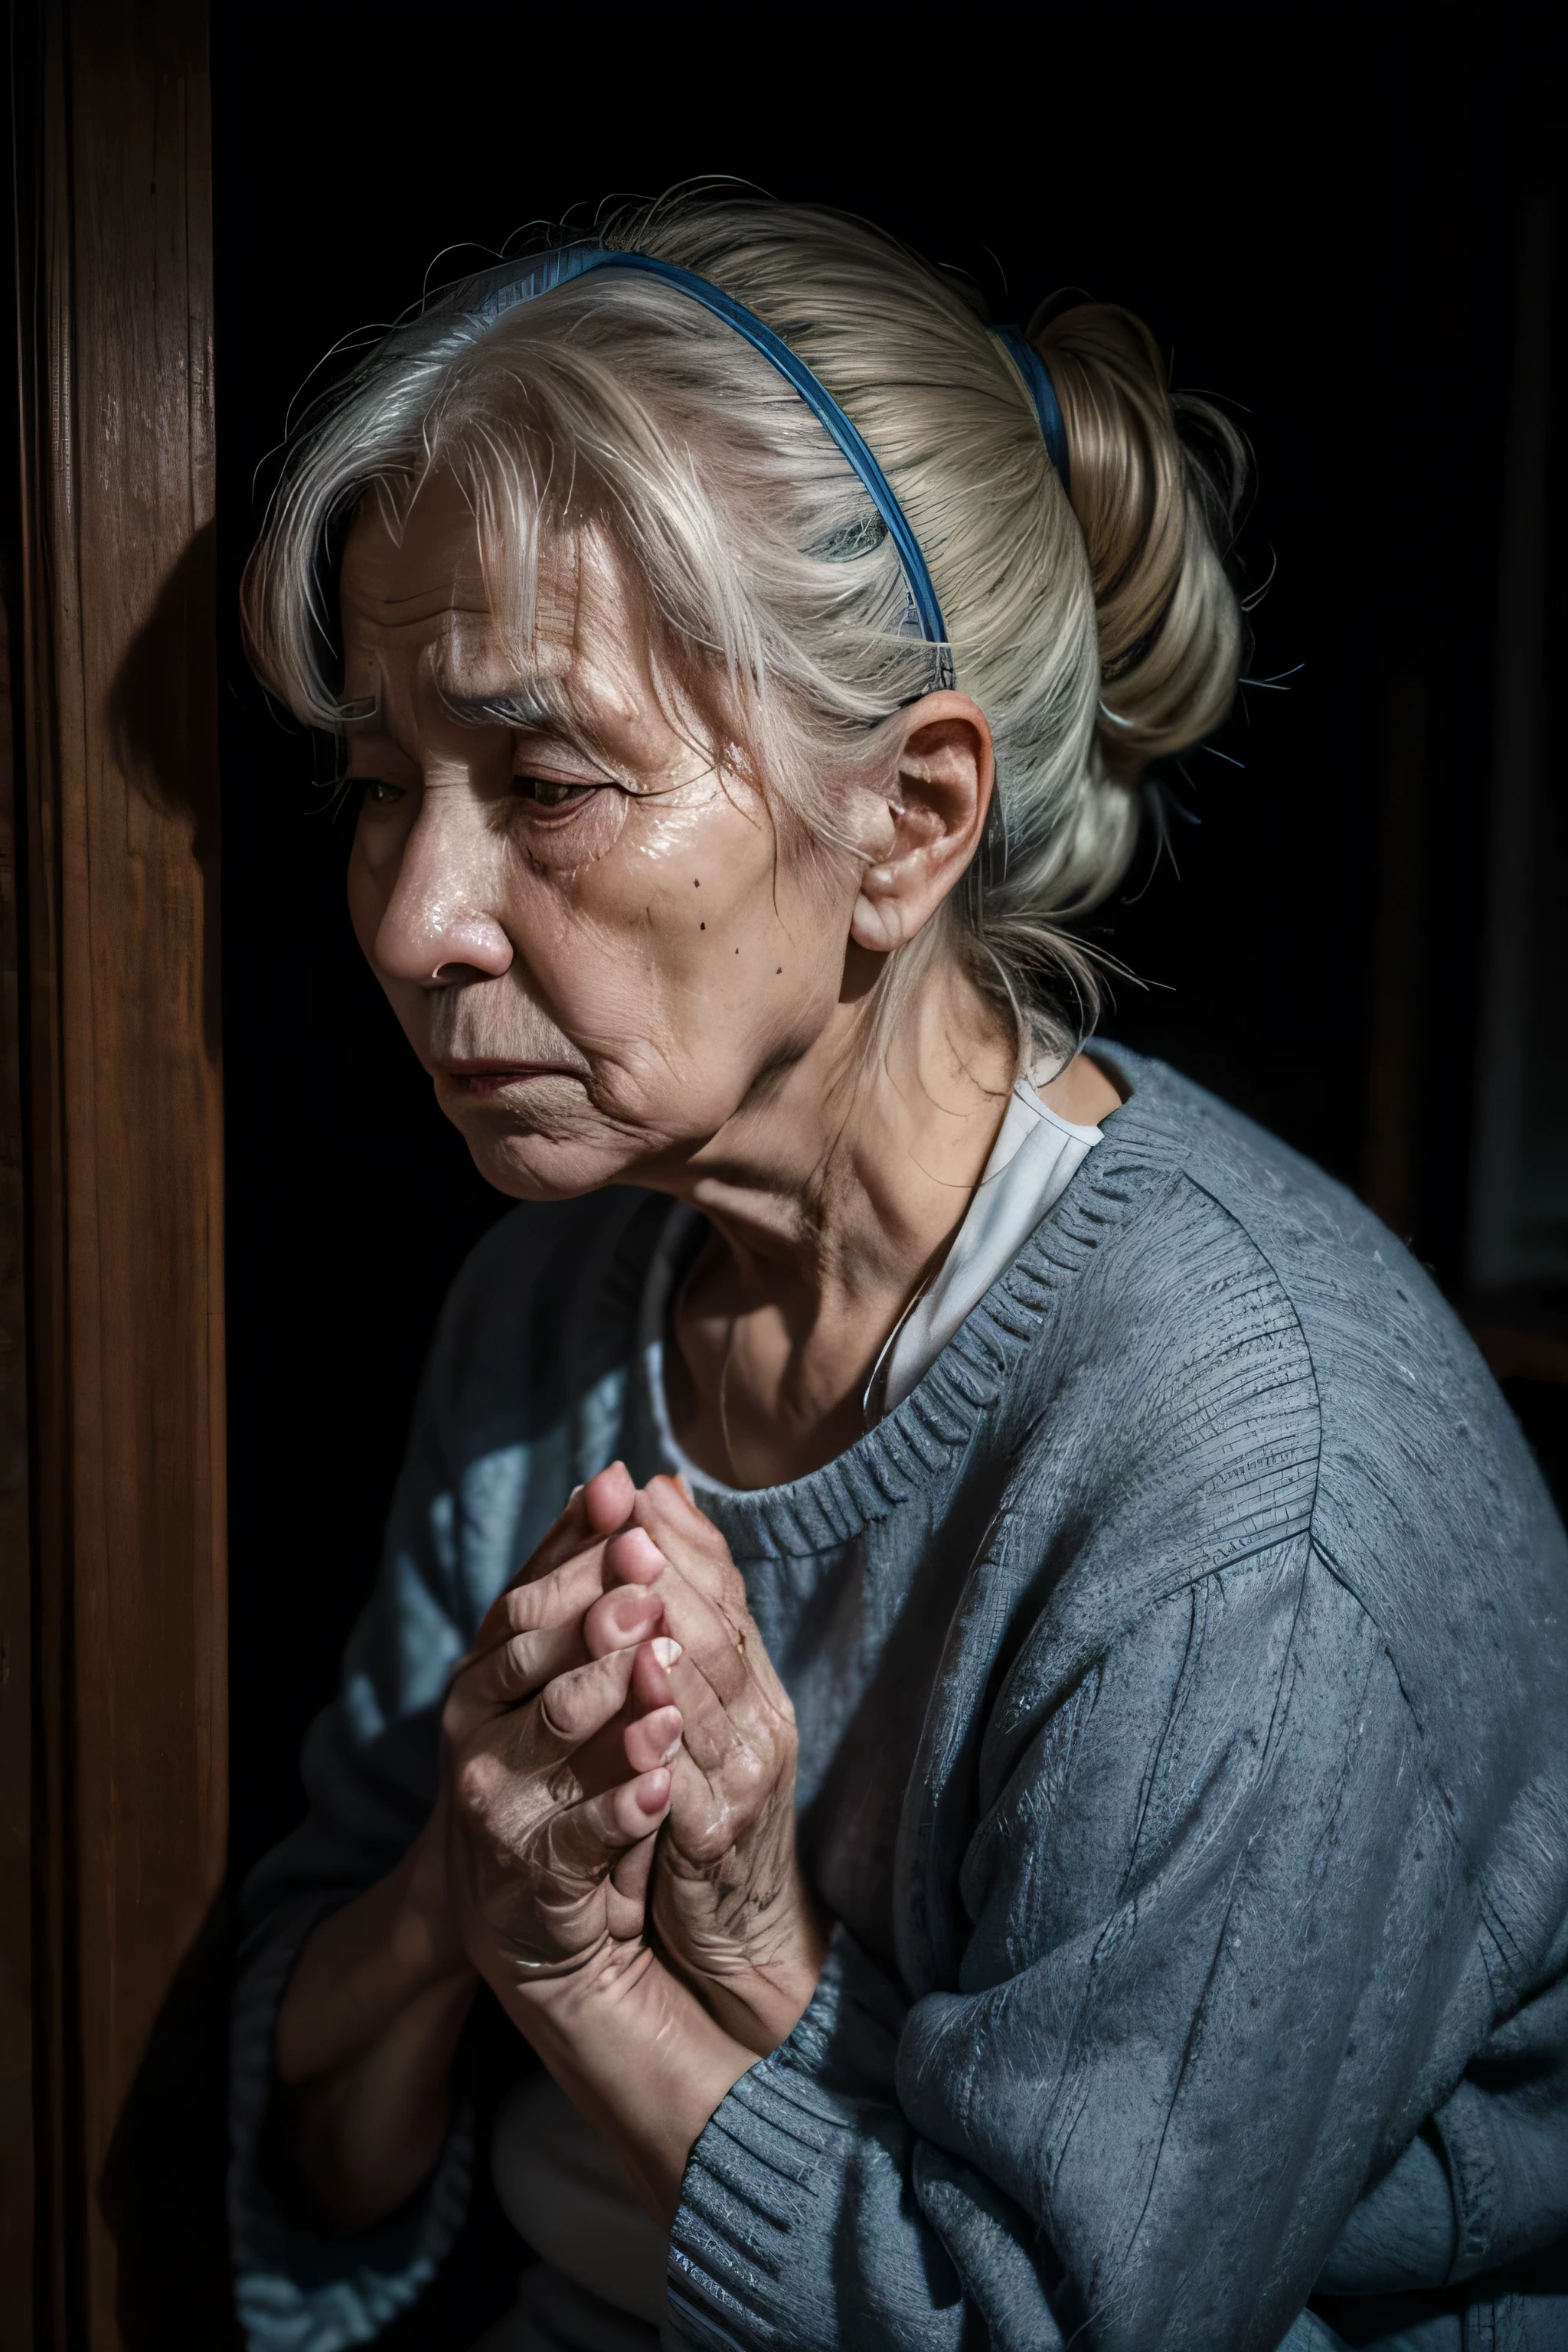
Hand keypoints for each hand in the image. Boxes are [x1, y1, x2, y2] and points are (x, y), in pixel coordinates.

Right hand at [438, 1465, 683, 1996]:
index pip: (527, 1596)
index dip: (578, 1551)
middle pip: (534, 1654)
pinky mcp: (530, 1869)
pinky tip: (660, 1785)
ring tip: (662, 1674)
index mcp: (487, 1668)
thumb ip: (583, 1581)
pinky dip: (620, 1808)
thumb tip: (623, 1479)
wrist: (517, 1912)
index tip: (628, 1509)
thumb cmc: (551, 1769)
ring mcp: (497, 1796)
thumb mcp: (560, 1671)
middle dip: (595, 1616)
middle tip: (647, 1587)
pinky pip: (580, 1833)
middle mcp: (476, 1722)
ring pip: (556, 1733)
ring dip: (613, 1700)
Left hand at [587, 1475, 828, 2054]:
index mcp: (752, 1676)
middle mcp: (761, 1715)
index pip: (725, 1588)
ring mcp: (747, 1776)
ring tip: (632, 1598)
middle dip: (670, 1576)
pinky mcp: (719, 1839)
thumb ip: (682, 1613)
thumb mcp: (694, 1704)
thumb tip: (656, 1496)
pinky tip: (639, 1709)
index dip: (681, 1539)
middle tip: (628, 1529)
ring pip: (711, 1696)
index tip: (635, 1489)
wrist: (737, 1931)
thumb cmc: (703, 1800)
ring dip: (671, 1644)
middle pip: (721, 1629)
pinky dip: (665, 1741)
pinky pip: (693, 1781)